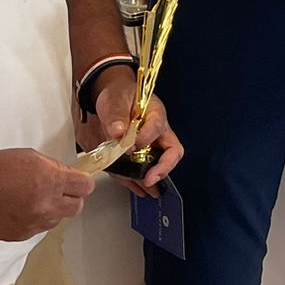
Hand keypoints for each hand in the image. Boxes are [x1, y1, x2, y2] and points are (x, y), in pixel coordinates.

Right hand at [0, 148, 93, 240]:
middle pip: (76, 208)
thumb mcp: (31, 157)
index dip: (81, 183)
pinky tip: (19, 209)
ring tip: (33, 199)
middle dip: (71, 198)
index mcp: (51, 181)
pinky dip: (34, 220)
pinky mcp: (20, 235)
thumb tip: (69, 176)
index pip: (85, 187)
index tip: (76, 182)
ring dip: (51, 211)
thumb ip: (55, 168)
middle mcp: (46, 205)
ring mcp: (33, 223)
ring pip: (56, 220)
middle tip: (58, 191)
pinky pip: (37, 229)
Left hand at [87, 73, 184, 192]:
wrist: (113, 98)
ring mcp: (151, 144)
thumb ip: (116, 115)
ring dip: (154, 175)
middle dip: (163, 166)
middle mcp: (158, 132)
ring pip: (161, 162)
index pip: (157, 127)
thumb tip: (117, 132)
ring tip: (148, 188)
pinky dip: (141, 180)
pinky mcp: (140, 154)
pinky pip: (145, 168)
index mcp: (155, 114)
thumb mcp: (115, 100)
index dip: (145, 138)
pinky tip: (139, 190)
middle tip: (149, 178)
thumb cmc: (119, 95)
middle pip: (171, 151)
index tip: (130, 146)